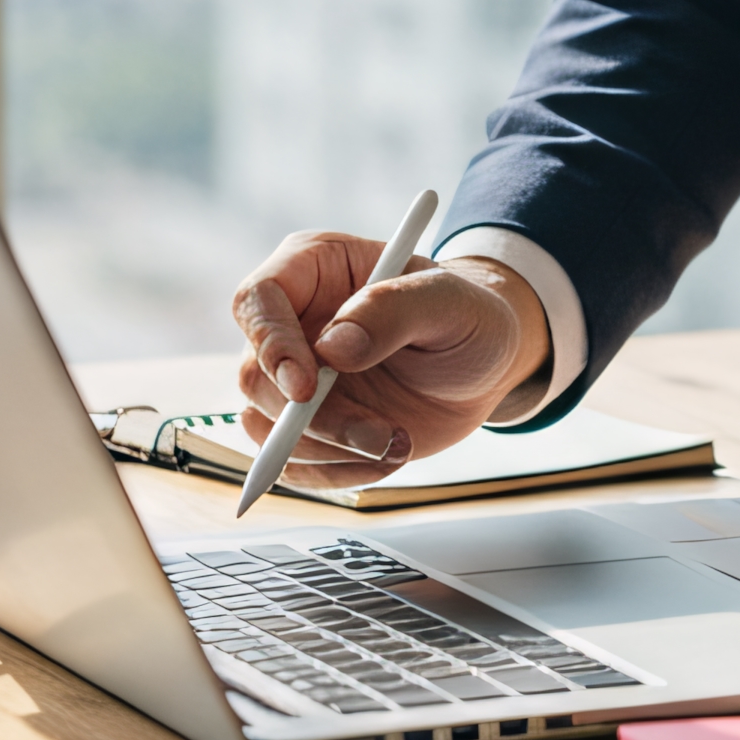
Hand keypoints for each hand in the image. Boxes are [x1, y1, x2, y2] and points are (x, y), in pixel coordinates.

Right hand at [230, 233, 548, 485]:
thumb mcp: (451, 301)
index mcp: (314, 267)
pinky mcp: (303, 425)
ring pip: (266, 426)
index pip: (257, 300)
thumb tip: (333, 347)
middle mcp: (292, 321)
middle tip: (379, 434)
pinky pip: (292, 462)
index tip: (307, 389)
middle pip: (256, 375)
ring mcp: (292, 377)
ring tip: (398, 442)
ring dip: (329, 449)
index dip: (270, 344)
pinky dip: (335, 473)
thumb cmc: (467, 317)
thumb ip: (394, 309)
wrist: (483, 367)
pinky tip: (387, 457)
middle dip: (314, 418)